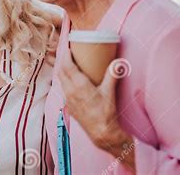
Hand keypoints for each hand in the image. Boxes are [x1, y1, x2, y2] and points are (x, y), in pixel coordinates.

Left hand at [58, 56, 135, 170]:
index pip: (66, 66)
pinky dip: (64, 80)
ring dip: (62, 70)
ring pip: (60, 80)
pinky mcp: (69, 105)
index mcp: (79, 85)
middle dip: (62, 60)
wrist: (101, 132)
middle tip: (67, 53)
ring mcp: (68, 99)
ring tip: (67, 63)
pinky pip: (62, 88)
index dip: (65, 55)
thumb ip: (113, 75)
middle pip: (60, 71)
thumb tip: (118, 62)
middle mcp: (70, 91)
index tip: (68, 48)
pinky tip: (69, 79)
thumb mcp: (109, 92)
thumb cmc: (105, 112)